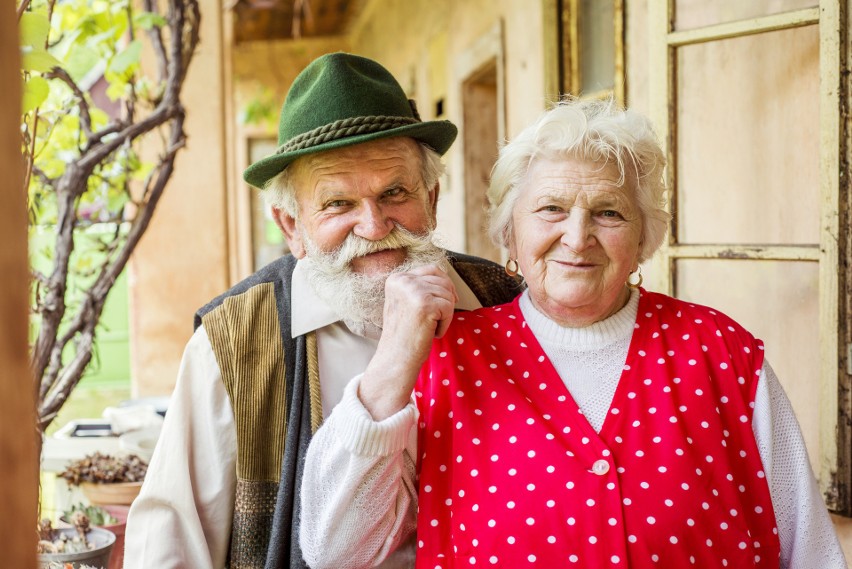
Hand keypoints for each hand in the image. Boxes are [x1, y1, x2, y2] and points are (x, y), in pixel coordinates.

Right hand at [358, 264, 457, 419]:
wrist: (396, 358)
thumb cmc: (404, 334)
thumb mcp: (406, 302)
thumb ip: (419, 287)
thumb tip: (446, 278)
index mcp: (397, 278)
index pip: (432, 269)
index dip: (445, 284)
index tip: (449, 300)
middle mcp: (403, 280)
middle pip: (443, 281)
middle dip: (446, 302)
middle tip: (434, 321)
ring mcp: (414, 291)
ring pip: (448, 295)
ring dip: (445, 315)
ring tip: (428, 327)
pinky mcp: (425, 303)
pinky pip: (449, 308)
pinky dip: (445, 324)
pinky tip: (431, 333)